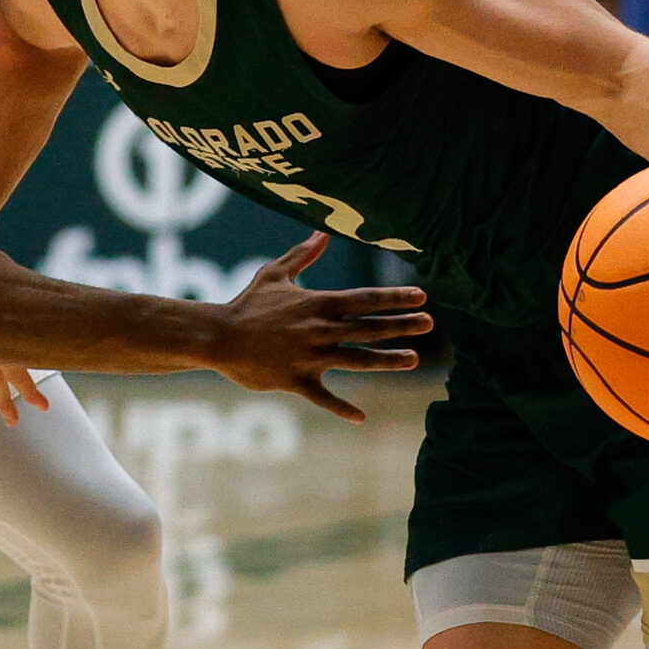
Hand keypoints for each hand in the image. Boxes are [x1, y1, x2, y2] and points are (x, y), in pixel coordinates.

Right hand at [211, 233, 433, 421]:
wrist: (218, 336)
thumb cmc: (247, 303)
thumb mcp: (276, 273)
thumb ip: (304, 254)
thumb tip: (324, 230)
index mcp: (318, 304)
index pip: (366, 299)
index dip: (395, 298)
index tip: (421, 298)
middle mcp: (320, 330)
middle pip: (370, 328)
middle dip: (402, 325)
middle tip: (429, 324)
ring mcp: (310, 357)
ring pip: (357, 361)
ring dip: (387, 360)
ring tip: (413, 359)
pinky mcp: (296, 381)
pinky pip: (323, 397)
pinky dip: (342, 408)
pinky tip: (361, 417)